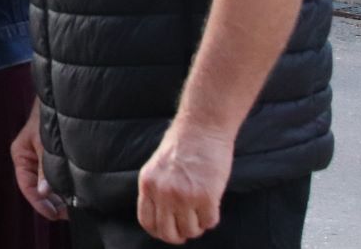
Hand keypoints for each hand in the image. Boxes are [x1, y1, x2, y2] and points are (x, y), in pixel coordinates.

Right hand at [10, 101, 67, 221]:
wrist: (61, 97)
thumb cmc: (48, 115)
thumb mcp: (46, 145)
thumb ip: (45, 169)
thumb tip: (44, 192)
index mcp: (21, 156)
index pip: (27, 186)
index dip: (39, 203)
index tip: (54, 215)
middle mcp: (30, 159)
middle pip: (38, 188)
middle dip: (52, 201)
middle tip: (68, 213)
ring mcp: (42, 157)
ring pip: (48, 183)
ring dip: (59, 194)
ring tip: (73, 205)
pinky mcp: (55, 155)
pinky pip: (57, 175)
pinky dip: (64, 184)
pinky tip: (75, 191)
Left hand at [136, 121, 234, 243]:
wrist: (202, 126)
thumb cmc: (184, 143)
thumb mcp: (158, 166)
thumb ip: (158, 189)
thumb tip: (164, 216)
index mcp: (148, 184)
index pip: (147, 222)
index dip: (160, 231)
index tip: (170, 230)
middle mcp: (163, 192)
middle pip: (168, 233)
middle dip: (180, 235)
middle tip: (189, 227)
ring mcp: (184, 195)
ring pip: (191, 230)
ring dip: (198, 225)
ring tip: (201, 210)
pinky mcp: (206, 196)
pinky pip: (210, 222)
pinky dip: (212, 217)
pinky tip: (212, 203)